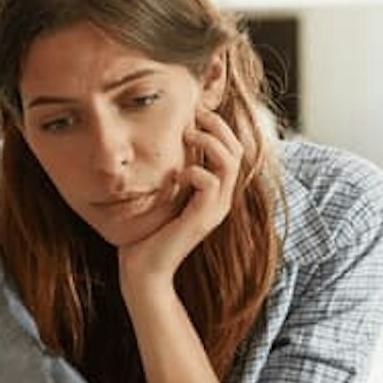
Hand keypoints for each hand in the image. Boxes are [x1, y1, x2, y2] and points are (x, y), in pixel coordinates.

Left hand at [118, 108, 245, 288]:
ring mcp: (214, 210)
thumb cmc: (148, 232)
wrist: (144, 270)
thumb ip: (170, 173)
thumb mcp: (162, 195)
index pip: (233, 150)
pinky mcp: (202, 220)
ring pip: (230, 163)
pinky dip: (196, 172)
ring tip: (188, 135)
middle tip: (196, 114)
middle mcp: (221, 200)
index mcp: (215, 192)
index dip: (219, 127)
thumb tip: (159, 144)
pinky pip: (210, 184)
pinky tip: (178, 174)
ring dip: (210, 143)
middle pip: (238, 151)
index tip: (196, 112)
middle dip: (218, 126)